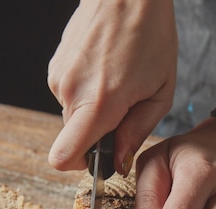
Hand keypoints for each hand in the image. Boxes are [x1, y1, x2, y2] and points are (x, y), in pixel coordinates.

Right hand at [48, 0, 176, 173]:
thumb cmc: (150, 36)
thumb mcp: (160, 93)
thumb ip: (137, 133)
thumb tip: (119, 161)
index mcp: (99, 103)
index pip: (64, 156)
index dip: (81, 166)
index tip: (99, 159)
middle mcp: (71, 92)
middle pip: (75, 138)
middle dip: (98, 135)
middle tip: (124, 110)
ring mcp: (59, 78)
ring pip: (73, 118)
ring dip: (94, 113)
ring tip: (117, 85)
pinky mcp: (55, 68)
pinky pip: (70, 97)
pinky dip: (87, 95)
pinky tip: (105, 73)